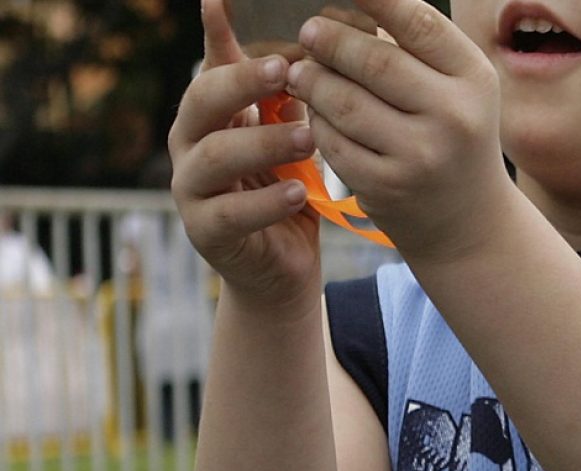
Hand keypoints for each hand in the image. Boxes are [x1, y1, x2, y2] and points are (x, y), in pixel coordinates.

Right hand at [169, 0, 320, 311]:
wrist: (283, 267)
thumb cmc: (289, 190)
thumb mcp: (294, 136)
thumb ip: (296, 96)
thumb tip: (326, 41)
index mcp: (215, 113)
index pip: (213, 63)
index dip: (215, 32)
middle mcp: (193, 143)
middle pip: (202, 100)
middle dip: (242, 82)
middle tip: (286, 69)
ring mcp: (192, 188)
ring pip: (214, 156)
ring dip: (263, 143)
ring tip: (307, 138)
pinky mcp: (206, 231)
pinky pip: (228, 213)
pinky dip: (265, 202)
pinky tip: (298, 192)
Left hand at [286, 0, 515, 260]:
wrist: (469, 221)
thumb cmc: (454, 138)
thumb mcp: (458, 89)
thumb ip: (417, 48)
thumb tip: (344, 8)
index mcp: (474, 79)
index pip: (418, 23)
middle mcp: (453, 116)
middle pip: (374, 61)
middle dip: (331, 41)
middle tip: (308, 32)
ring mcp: (419, 155)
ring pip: (344, 102)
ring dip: (313, 81)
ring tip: (302, 71)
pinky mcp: (386, 186)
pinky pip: (333, 141)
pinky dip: (317, 122)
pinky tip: (317, 114)